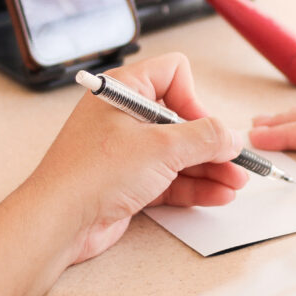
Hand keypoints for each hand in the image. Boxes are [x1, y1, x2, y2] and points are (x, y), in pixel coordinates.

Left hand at [29, 53, 247, 262]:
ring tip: (236, 182)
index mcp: (124, 91)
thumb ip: (204, 138)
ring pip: (180, 153)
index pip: (173, 73)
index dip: (194, 98)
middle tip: (237, 160)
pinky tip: (218, 195)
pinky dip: (195, 186)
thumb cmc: (91, 174)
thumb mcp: (160, 148)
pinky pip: (170, 178)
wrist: (59, 221)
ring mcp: (127, 151)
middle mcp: (125, 116)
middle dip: (212, 142)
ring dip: (210, 167)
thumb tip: (231, 136)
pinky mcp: (129, 181)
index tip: (203, 127)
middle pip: (183, 119)